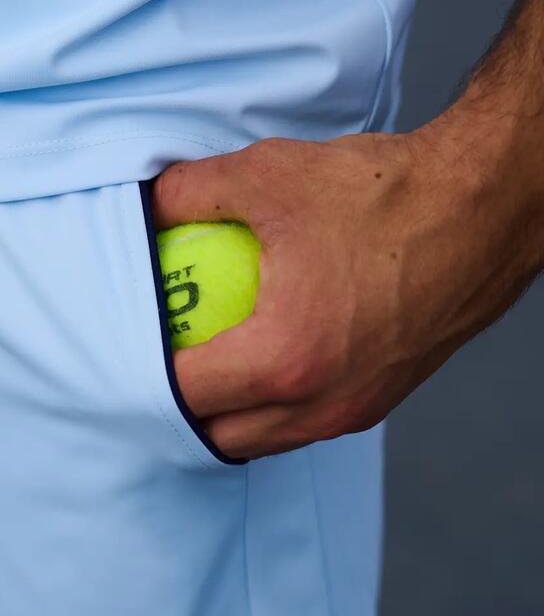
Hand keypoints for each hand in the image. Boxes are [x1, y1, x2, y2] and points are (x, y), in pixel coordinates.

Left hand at [150, 127, 537, 459]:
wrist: (486, 208)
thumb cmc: (383, 192)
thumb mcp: (269, 175)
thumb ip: (192, 193)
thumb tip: (148, 204)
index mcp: (284, 358)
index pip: (183, 394)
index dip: (142, 376)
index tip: (129, 348)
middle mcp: (319, 403)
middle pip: (216, 435)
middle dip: (178, 410)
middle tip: (160, 365)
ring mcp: (352, 410)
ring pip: (261, 441)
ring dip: (225, 418)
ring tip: (203, 372)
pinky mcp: (378, 404)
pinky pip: (302, 427)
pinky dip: (270, 411)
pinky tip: (260, 367)